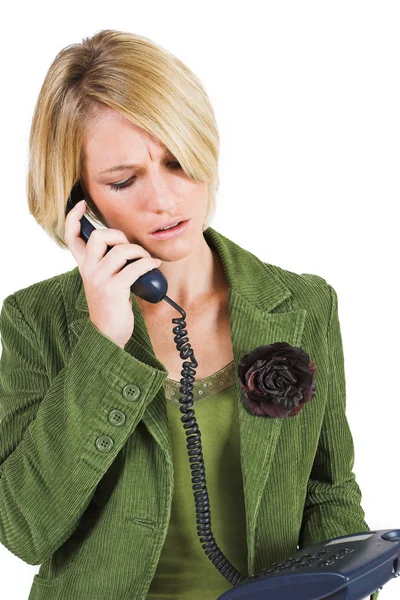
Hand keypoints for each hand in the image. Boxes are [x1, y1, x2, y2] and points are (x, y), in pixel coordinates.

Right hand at [64, 200, 160, 347]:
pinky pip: (135, 267)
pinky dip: (149, 263)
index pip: (71, 237)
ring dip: (139, 252)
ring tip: (146, 260)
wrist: (107, 335)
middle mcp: (88, 270)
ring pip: (121, 250)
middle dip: (119, 236)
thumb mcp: (103, 281)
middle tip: (130, 248)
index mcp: (84, 266)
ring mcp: (99, 279)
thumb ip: (108, 263)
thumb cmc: (111, 306)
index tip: (82, 205)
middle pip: (99, 236)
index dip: (73, 217)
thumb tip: (127, 246)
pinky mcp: (113, 289)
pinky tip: (154, 266)